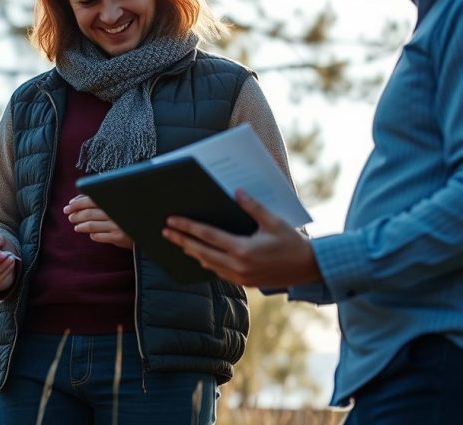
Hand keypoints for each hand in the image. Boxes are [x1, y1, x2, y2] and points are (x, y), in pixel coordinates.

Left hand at [65, 194, 133, 248]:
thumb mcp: (119, 202)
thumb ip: (100, 199)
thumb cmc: (130, 214)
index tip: (69, 206)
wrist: (148, 228)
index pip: (91, 199)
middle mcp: (116, 212)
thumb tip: (76, 200)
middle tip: (70, 216)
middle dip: (76, 215)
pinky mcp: (118, 238)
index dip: (78, 203)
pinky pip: (98, 236)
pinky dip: (92, 234)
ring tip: (76, 226)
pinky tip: (90, 233)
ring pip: (91, 225)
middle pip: (89, 213)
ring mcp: (117, 225)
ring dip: (80, 226)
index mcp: (115, 200)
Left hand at [162, 189, 321, 287]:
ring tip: (178, 242)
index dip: (187, 227)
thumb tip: (236, 191)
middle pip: (201, 251)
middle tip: (164, 232)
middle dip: (181, 241)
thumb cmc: (293, 242)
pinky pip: (219, 273)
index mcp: (243, 249)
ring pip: (208, 264)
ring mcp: (240, 277)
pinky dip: (207, 262)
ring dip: (192, 252)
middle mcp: (238, 266)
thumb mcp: (273, 221)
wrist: (310, 268)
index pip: (207, 236)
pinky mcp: (245, 283)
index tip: (171, 221)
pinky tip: (200, 255)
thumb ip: (253, 207)